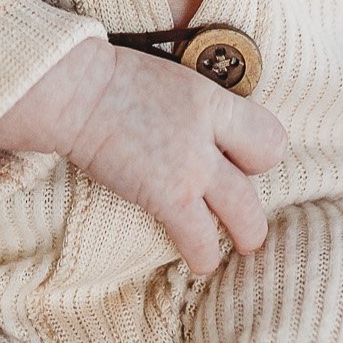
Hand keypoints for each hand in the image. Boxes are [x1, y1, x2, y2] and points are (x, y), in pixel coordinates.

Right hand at [0, 42, 286, 275]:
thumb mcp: (166, 79)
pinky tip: (200, 263)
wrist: (74, 93)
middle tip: (245, 213)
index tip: (239, 164)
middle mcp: (210, 132)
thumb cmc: (105, 83)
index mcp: (210, 99)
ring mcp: (192, 167)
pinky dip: (204, 255)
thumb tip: (197, 129)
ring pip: (246, 213)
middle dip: (258, 187)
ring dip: (245, 235)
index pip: (268, 133)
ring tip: (239, 247)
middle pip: (265, 167)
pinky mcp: (168, 196)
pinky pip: (201, 239)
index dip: (258, 152)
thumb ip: (191, 107)